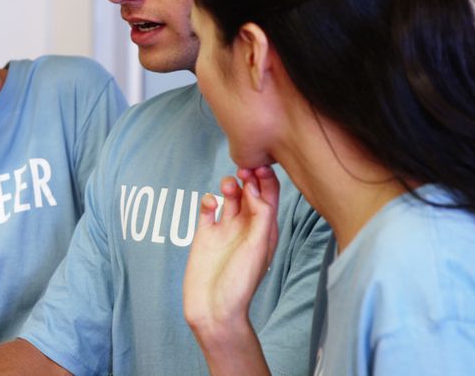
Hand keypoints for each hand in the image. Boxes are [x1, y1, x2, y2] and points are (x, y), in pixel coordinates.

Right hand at [183, 166, 280, 336]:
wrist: (213, 308)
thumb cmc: (240, 283)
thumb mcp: (258, 247)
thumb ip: (260, 216)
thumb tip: (253, 188)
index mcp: (265, 231)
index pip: (269, 198)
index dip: (266, 179)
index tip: (258, 166)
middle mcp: (246, 228)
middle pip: (250, 193)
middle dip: (248, 178)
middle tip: (242, 169)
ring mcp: (224, 231)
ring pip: (229, 198)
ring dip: (229, 186)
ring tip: (228, 183)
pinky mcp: (204, 235)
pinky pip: (207, 209)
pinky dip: (207, 200)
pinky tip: (209, 202)